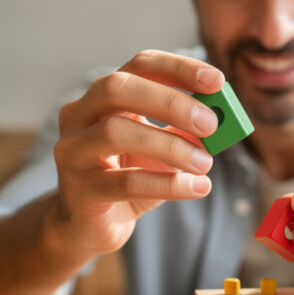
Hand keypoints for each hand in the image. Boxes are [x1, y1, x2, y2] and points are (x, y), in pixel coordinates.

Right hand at [52, 50, 223, 255]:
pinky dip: (167, 184)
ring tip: (206, 163)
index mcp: (103, 97)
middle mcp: (79, 116)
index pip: (139, 66)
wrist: (91, 228)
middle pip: (117, 89)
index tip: (217, 80)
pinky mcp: (79, 190)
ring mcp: (73, 152)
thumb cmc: (130, 178)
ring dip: (170, 146)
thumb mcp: (162, 151)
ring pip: (115, 132)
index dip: (178, 68)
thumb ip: (185, 131)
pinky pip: (125, 182)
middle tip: (211, 124)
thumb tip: (220, 119)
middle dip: (170, 102)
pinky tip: (197, 188)